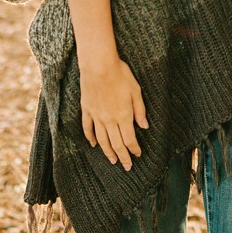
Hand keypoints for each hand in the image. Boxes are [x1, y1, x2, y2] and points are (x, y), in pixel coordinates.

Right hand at [78, 55, 148, 170]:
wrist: (99, 65)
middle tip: (126, 167)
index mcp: (123, 116)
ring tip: (112, 160)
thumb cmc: (120, 75)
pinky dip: (90, 138)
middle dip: (123, 157)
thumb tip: (144, 126)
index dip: (134, 149)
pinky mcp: (87, 109)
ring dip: (108, 152)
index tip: (137, 155)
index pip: (129, 139)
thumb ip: (140, 110)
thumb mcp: (136, 91)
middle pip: (116, 144)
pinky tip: (93, 144)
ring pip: (102, 139)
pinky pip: (88, 128)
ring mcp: (96, 116)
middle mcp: (109, 119)